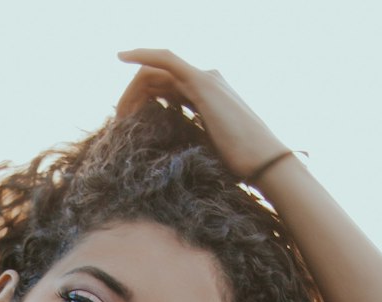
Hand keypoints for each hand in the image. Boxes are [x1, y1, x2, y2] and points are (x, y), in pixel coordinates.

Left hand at [115, 49, 286, 181]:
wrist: (263, 162)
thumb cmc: (238, 167)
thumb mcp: (205, 152)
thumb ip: (186, 144)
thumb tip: (165, 161)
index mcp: (206, 98)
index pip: (166, 89)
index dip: (143, 101)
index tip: (126, 122)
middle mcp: (205, 82)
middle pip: (158, 78)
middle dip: (134, 95)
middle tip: (118, 119)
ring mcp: (204, 79)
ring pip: (158, 71)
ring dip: (133, 87)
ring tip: (119, 111)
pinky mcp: (202, 82)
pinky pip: (166, 60)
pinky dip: (143, 54)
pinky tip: (122, 57)